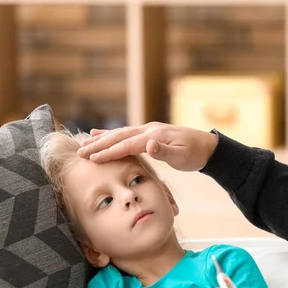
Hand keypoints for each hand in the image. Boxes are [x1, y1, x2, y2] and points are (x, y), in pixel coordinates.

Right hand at [76, 123, 217, 170]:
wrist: (208, 146)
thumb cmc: (195, 154)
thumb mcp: (182, 156)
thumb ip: (165, 152)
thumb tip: (148, 145)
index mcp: (153, 136)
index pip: (126, 144)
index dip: (108, 152)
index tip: (91, 158)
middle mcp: (148, 130)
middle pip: (118, 137)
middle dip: (98, 145)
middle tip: (79, 152)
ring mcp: (148, 130)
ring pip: (120, 133)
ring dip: (102, 138)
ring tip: (84, 142)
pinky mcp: (150, 133)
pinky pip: (126, 133)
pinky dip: (112, 135)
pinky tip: (101, 134)